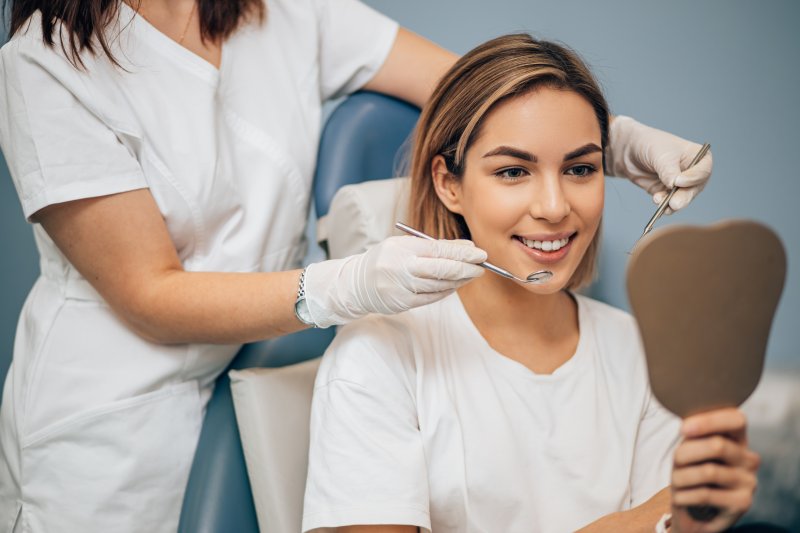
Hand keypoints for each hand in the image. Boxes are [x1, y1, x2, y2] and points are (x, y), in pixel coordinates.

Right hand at [303, 236, 486, 327]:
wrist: (356, 284)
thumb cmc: (384, 260)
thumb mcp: (402, 245)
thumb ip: (431, 247)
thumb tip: (465, 249)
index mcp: (402, 248)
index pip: (439, 249)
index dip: (463, 253)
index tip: (480, 253)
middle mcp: (402, 267)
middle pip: (442, 268)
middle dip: (466, 267)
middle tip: (483, 266)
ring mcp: (402, 287)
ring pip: (440, 284)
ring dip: (460, 280)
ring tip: (472, 274)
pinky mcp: (403, 303)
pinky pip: (432, 297)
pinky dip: (447, 291)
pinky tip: (456, 285)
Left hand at [606, 116, 712, 212]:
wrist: (629, 150)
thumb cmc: (650, 144)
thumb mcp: (661, 155)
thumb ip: (668, 170)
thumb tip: (674, 185)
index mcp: (698, 157)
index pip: (703, 171)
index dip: (693, 178)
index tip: (678, 181)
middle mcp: (692, 172)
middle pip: (694, 188)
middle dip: (684, 197)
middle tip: (674, 203)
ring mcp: (680, 184)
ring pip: (682, 198)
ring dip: (672, 203)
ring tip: (662, 204)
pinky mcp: (666, 193)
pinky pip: (668, 203)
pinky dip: (664, 205)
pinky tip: (657, 202)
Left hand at [669, 408, 759, 532]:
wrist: (694, 513)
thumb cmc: (690, 473)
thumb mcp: (690, 449)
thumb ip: (694, 434)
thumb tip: (687, 424)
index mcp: (738, 439)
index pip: (737, 419)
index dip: (710, 421)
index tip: (683, 429)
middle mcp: (749, 459)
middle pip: (718, 445)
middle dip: (686, 454)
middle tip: (674, 464)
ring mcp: (749, 482)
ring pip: (709, 471)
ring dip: (681, 477)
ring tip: (676, 483)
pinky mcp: (743, 503)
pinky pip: (706, 494)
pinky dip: (684, 495)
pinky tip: (680, 497)